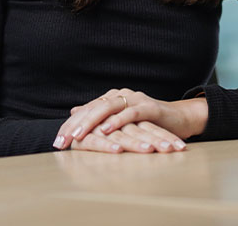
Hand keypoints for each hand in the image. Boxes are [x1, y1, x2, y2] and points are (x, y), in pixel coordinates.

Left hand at [53, 88, 207, 150]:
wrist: (179, 120)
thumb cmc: (149, 123)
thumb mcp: (121, 120)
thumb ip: (99, 114)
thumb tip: (74, 111)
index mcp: (113, 98)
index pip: (87, 110)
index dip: (71, 125)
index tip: (57, 142)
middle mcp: (122, 95)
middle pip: (93, 108)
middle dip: (75, 125)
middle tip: (62, 141)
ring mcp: (135, 99)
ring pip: (108, 108)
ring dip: (90, 122)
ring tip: (77, 135)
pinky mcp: (149, 107)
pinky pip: (130, 113)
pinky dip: (117, 121)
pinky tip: (105, 130)